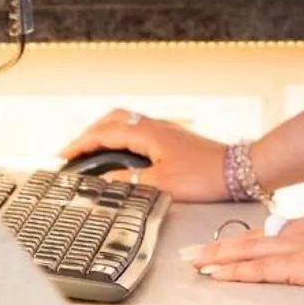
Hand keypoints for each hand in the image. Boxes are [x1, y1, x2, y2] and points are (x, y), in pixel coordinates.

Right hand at [58, 110, 231, 201]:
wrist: (239, 171)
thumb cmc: (204, 176)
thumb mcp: (161, 184)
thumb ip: (129, 182)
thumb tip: (105, 182)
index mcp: (148, 133)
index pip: (104, 133)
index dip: (81, 143)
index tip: (64, 155)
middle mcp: (155, 126)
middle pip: (112, 119)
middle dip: (89, 132)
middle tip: (74, 150)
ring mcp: (165, 129)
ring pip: (126, 121)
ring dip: (105, 131)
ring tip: (92, 149)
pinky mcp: (173, 137)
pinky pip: (138, 128)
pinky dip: (121, 135)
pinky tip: (122, 150)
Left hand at [182, 214, 303, 301]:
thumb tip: (301, 264)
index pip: (265, 231)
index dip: (238, 240)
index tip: (217, 247)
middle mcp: (302, 228)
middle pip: (250, 237)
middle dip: (217, 247)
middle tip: (191, 254)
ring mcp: (303, 244)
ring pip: (249, 250)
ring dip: (218, 258)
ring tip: (195, 265)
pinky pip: (263, 269)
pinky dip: (238, 273)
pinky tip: (220, 277)